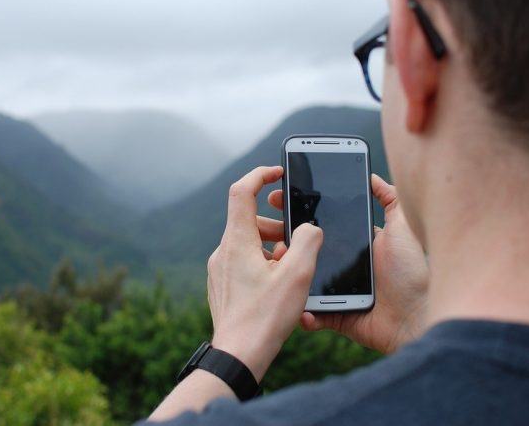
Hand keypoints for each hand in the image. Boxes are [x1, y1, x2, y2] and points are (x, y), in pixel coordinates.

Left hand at [208, 166, 322, 381]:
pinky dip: (262, 262)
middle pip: (250, 220)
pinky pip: (242, 261)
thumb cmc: (266, 317)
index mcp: (237, 241)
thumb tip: (309, 228)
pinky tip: (277, 285)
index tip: (277, 173)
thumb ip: (307, 242)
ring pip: (248, 242)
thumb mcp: (297, 276)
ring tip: (290, 269)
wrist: (238, 355)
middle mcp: (223, 251)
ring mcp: (219, 269)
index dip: (260, 175)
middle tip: (297, 242)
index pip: (241, 191)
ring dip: (271, 246)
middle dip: (276, 225)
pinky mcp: (222, 284)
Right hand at [268, 174, 428, 353]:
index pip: (322, 226)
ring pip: (304, 280)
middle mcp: (344, 266)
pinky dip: (303, 311)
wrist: (417, 317)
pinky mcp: (336, 315)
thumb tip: (372, 176)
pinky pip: (312, 314)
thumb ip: (390, 199)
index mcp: (355, 244)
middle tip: (267, 231)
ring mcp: (337, 292)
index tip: (279, 200)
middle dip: (286, 241)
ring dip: (289, 273)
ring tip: (278, 263)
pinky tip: (294, 301)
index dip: (300, 214)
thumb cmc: (412, 272)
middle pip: (308, 252)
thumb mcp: (403, 227)